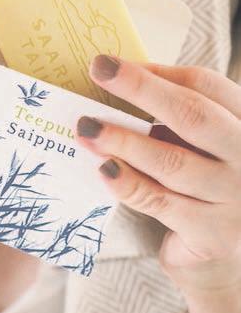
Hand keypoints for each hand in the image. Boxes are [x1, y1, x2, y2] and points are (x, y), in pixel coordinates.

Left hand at [75, 55, 240, 293]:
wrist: (223, 248)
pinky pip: (159, 202)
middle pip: (193, 115)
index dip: (157, 72)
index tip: (114, 65)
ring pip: (172, 161)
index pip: (205, 85)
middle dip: (140, 88)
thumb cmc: (201, 181)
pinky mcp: (213, 234)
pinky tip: (103, 168)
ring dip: (122, 140)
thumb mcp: (198, 142)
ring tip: (86, 126)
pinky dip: (127, 183)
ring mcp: (235, 197)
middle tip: (99, 69)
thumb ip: (171, 117)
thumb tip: (115, 84)